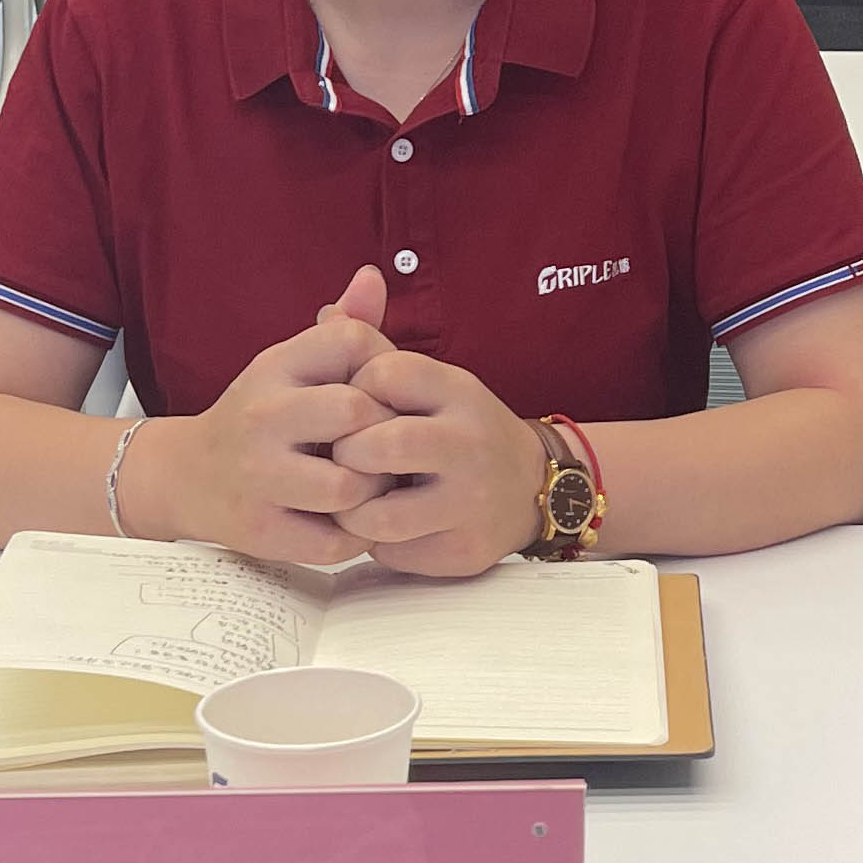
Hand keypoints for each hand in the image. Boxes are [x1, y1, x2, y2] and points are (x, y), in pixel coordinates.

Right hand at [179, 279, 393, 566]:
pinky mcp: (259, 530)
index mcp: (274, 366)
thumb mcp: (290, 364)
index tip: (380, 391)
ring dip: (372, 491)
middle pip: (358, 413)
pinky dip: (352, 535)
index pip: (355, 341)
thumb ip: (342, 325)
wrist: (183, 475)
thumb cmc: (259, 416)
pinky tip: (347, 518)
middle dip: (384, 432)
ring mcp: (258, 476)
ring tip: (367, 485)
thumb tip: (373, 276)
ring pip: (349, 485)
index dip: (386, 366)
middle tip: (383, 446)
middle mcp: (262, 416)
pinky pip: (334, 540)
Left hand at [332, 343, 554, 580]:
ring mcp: (471, 501)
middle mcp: (470, 443)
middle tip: (347, 459)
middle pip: (380, 445)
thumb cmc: (460, 430)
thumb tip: (328, 309)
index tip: (358, 409)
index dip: (354, 390)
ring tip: (360, 499)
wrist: (534, 488)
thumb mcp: (433, 383)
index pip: (382, 373)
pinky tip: (391, 526)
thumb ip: (377, 347)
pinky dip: (378, 543)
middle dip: (346, 455)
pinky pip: (392, 553)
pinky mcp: (464, 551)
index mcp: (459, 391)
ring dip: (353, 511)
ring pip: (377, 515)